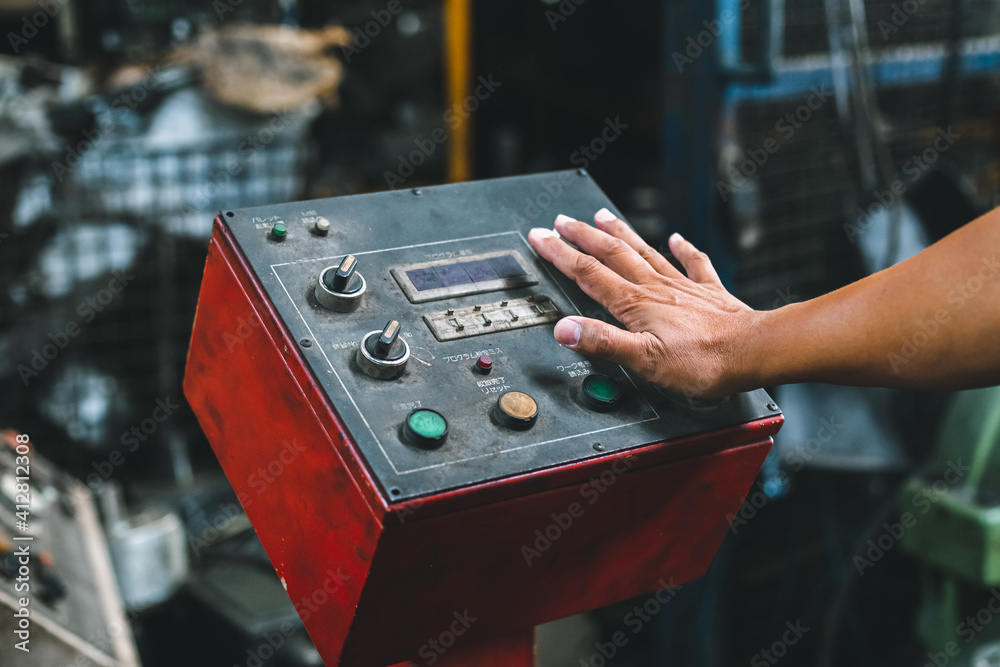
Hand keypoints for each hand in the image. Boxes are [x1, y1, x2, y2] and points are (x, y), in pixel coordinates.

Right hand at [527, 209, 762, 397]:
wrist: (751, 352)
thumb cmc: (702, 361)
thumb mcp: (642, 359)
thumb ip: (601, 341)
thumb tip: (564, 329)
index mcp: (635, 303)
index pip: (588, 272)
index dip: (561, 254)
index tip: (541, 237)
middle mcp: (655, 287)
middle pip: (611, 254)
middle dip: (583, 236)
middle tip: (562, 221)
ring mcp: (681, 287)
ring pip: (644, 252)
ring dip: (620, 233)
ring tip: (602, 216)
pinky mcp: (708, 294)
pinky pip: (693, 264)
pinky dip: (683, 249)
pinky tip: (677, 238)